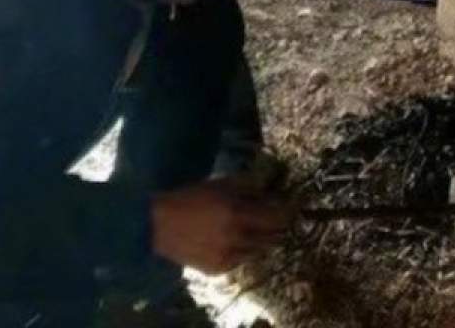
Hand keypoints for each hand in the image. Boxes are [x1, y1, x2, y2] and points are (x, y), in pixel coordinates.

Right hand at [150, 176, 295, 273]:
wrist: (158, 226)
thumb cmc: (190, 197)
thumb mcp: (220, 184)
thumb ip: (246, 186)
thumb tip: (268, 187)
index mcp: (236, 213)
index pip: (274, 216)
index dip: (287, 212)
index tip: (295, 206)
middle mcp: (235, 238)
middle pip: (270, 236)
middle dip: (279, 227)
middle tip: (284, 219)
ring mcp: (227, 257)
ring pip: (258, 251)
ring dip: (264, 240)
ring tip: (266, 231)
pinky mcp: (218, 270)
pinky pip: (241, 261)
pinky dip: (246, 251)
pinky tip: (243, 241)